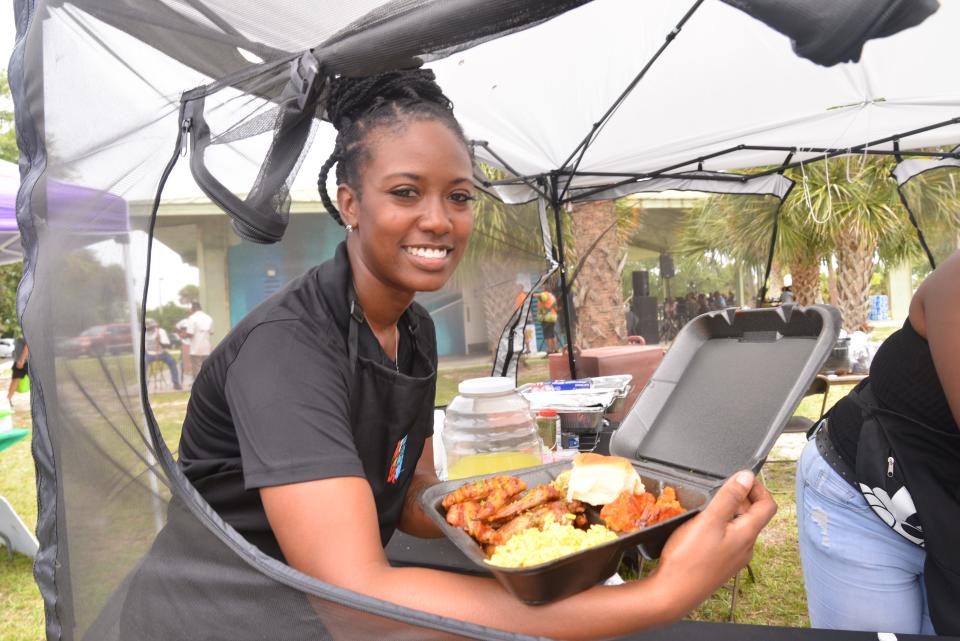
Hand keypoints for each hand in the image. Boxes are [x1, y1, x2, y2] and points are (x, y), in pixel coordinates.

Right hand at [650, 471, 776, 617]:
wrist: (672, 594)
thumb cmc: (688, 560)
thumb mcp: (708, 520)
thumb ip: (729, 497)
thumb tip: (747, 477)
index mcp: (747, 535)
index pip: (767, 505)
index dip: (758, 487)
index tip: (740, 478)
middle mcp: (745, 548)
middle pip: (754, 516)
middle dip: (741, 498)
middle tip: (720, 488)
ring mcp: (733, 558)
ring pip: (739, 528)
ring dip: (729, 512)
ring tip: (708, 506)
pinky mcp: (720, 565)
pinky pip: (728, 540)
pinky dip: (720, 526)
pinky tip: (700, 527)